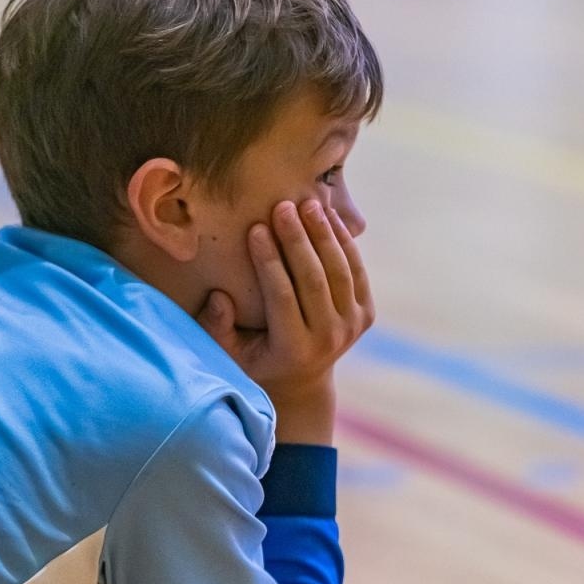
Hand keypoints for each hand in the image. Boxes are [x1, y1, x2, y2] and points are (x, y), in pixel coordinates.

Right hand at [197, 200, 373, 434]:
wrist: (303, 380)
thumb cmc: (256, 359)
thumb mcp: (229, 354)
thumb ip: (218, 328)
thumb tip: (218, 296)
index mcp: (294, 349)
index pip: (282, 296)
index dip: (269, 260)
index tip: (256, 228)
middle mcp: (328, 339)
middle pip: (314, 279)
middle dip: (298, 239)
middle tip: (283, 206)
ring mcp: (352, 326)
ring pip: (340, 271)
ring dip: (324, 234)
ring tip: (307, 203)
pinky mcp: (366, 314)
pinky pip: (356, 271)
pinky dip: (344, 241)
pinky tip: (328, 216)